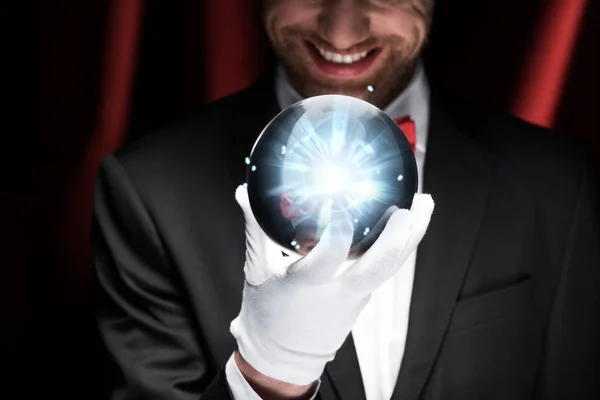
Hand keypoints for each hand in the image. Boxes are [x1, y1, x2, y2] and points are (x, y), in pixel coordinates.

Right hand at [230, 186, 433, 384]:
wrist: (282, 357)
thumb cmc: (267, 313)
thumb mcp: (256, 271)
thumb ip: (255, 230)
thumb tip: (243, 192)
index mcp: (306, 285)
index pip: (327, 257)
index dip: (337, 230)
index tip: (340, 203)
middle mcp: (337, 293)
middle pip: (378, 267)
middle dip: (398, 237)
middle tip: (410, 205)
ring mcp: (355, 299)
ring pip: (391, 267)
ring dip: (411, 237)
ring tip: (426, 204)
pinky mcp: (362, 299)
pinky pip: (385, 270)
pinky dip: (399, 246)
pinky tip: (407, 224)